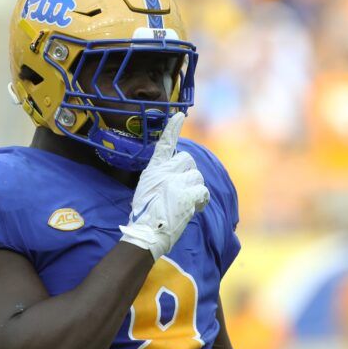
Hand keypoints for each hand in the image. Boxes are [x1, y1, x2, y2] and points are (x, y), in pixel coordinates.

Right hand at [120, 112, 209, 259]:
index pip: (164, 144)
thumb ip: (160, 178)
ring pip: (197, 177)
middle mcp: (165, 172)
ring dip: (194, 189)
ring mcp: (176, 183)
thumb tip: (173, 178)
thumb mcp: (146, 189)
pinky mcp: (187, 196)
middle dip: (188, 174)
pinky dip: (201, 199)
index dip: (172, 129)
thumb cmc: (144, 215)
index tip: (179, 116)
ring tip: (184, 203)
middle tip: (181, 190)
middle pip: (188, 160)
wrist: (146, 233)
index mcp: (153, 169)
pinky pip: (203, 190)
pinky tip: (194, 207)